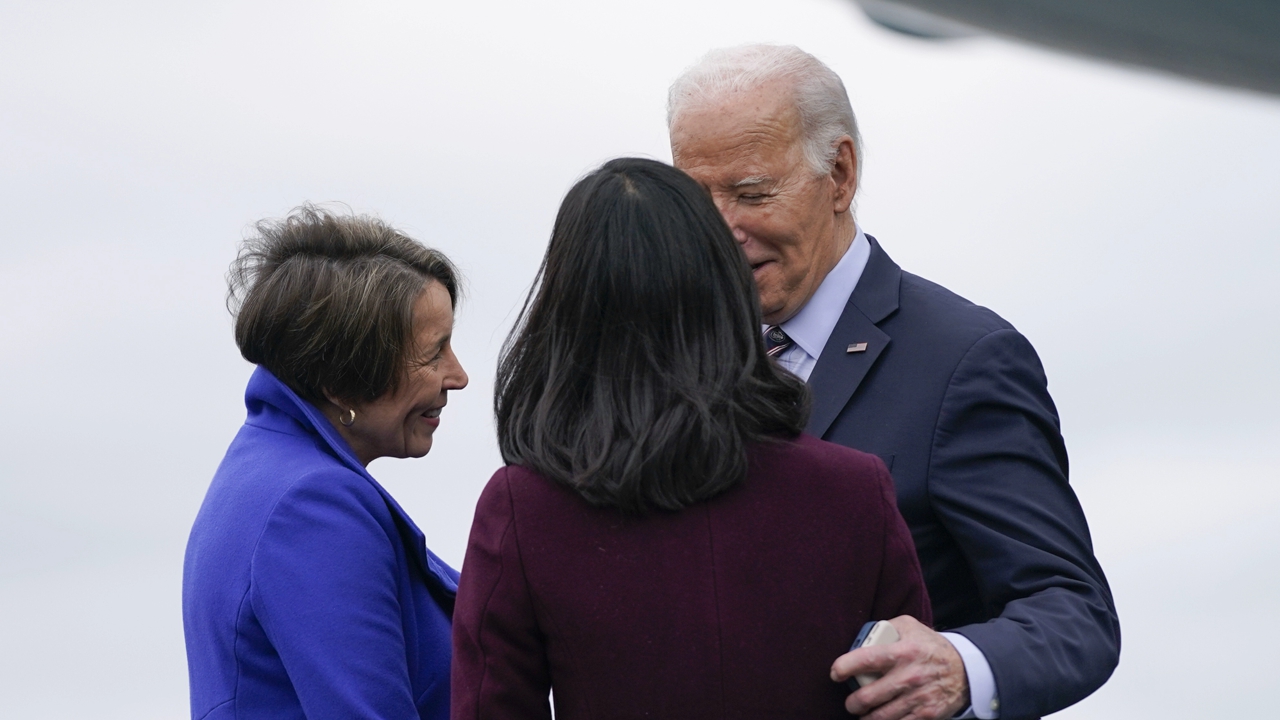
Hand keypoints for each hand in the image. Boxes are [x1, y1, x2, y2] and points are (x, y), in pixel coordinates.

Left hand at [830, 615, 969, 719]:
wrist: (966, 669)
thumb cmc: (931, 646)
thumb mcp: (910, 626)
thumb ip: (885, 627)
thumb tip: (862, 636)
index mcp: (903, 651)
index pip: (866, 659)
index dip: (844, 667)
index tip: (836, 673)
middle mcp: (909, 676)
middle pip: (868, 696)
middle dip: (852, 702)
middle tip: (850, 701)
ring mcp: (918, 698)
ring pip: (880, 717)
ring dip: (865, 717)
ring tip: (862, 713)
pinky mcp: (926, 715)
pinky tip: (879, 719)